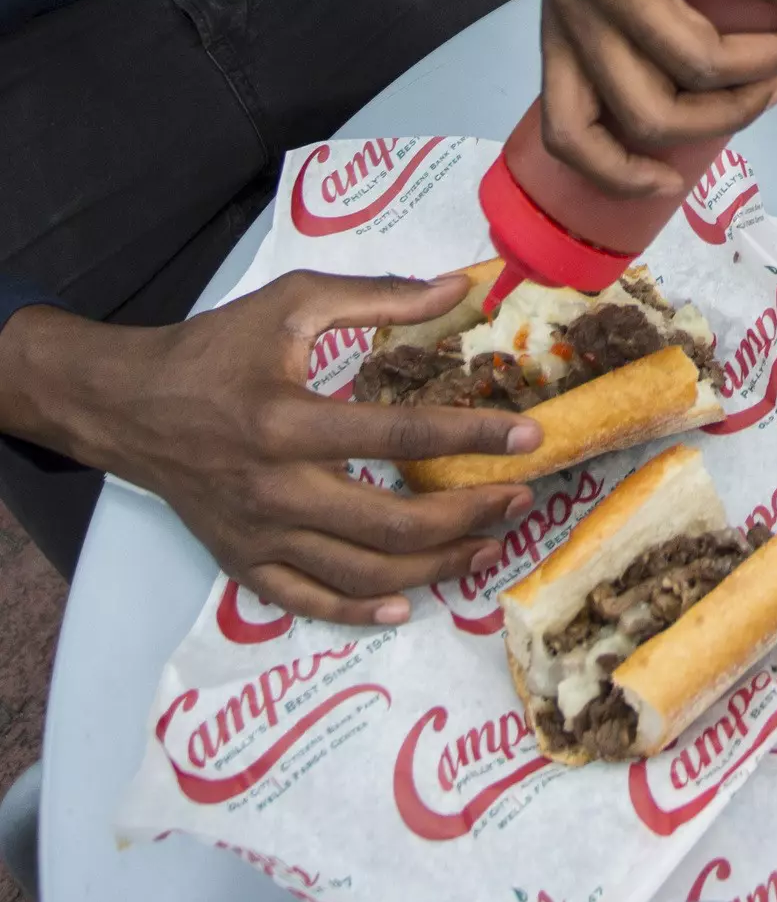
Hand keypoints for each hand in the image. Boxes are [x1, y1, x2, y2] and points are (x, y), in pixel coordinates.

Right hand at [0, 273, 543, 623]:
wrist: (122, 404)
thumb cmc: (212, 349)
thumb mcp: (289, 305)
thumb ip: (376, 297)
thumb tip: (458, 288)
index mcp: (286, 421)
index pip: (399, 436)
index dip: (472, 437)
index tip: (529, 437)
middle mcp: (274, 488)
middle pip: (392, 525)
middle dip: (469, 516)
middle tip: (520, 499)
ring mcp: (257, 534)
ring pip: (362, 574)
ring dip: (436, 568)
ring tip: (489, 546)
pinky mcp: (240, 562)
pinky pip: (307, 602)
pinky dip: (358, 613)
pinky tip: (406, 603)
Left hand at [542, 0, 776, 196]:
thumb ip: (644, 5)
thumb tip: (722, 62)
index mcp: (562, 27)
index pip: (569, 135)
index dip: (618, 175)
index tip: (675, 179)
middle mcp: (575, 8)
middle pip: (653, 115)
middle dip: (729, 120)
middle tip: (774, 87)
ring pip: (699, 60)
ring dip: (774, 58)